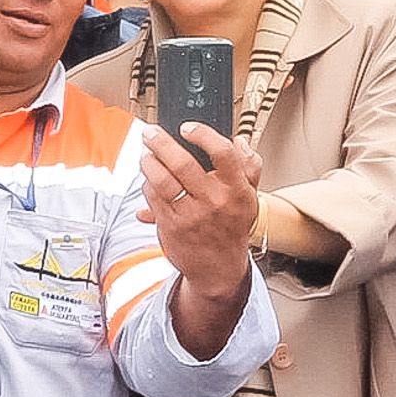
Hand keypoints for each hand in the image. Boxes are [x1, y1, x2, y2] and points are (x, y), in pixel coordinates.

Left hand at [136, 124, 263, 296]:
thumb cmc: (232, 226)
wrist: (219, 268)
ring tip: (146, 155)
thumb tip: (239, 141)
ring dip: (148, 162)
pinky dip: (148, 185)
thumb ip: (248, 166)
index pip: (222, 153)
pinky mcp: (171, 226)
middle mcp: (214, 201)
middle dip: (161, 143)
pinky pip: (153, 197)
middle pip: (183, 163)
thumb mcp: (249, 197)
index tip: (187, 127)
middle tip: (150, 133)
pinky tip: (149, 180)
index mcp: (237, 189)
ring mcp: (191, 215)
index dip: (202, 134)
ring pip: (162, 179)